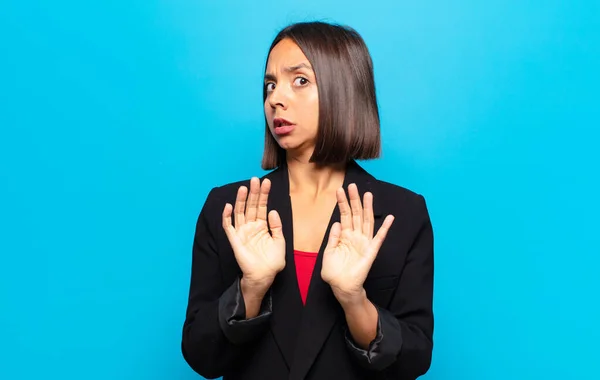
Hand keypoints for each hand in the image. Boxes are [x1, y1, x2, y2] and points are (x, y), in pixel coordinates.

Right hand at [222, 177, 285, 292]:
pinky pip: (228, 226)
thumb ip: (276, 226)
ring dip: (241, 200)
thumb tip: (272, 210)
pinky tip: (229, 206)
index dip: (263, 195)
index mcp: (262, 226)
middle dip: (253, 193)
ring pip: (240, 212)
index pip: (262, 206)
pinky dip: (227, 216)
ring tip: (244, 188)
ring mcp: (242, 232)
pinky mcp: (235, 240)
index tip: (266, 182)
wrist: (264, 276)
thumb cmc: (272, 261)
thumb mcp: (280, 241)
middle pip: (251, 206)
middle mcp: (251, 226)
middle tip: (255, 180)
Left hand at [321, 183, 394, 300]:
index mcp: (344, 236)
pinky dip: (385, 228)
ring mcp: (364, 242)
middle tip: (352, 186)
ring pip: (366, 221)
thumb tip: (337, 223)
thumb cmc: (334, 272)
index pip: (343, 215)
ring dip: (367, 208)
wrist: (342, 287)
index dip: (342, 203)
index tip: (339, 190)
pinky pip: (379, 238)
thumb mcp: (328, 253)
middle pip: (355, 214)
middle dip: (354, 200)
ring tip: (368, 194)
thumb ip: (333, 238)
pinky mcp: (371, 251)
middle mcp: (355, 236)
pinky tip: (390, 218)